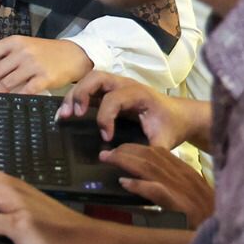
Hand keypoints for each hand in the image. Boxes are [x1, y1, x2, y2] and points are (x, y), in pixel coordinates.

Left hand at [0, 36, 91, 93]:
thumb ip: (8, 54)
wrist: (72, 55)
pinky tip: (11, 102)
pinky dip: (14, 98)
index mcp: (14, 42)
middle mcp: (21, 52)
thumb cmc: (46, 52)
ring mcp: (32, 65)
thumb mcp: (25, 45)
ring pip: (5, 84)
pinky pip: (24, 91)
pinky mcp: (44, 78)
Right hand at [57, 71, 203, 149]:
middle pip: (96, 78)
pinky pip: (90, 89)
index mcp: (139, 94)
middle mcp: (125, 85)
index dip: (106, 117)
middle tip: (71, 115)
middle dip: (81, 94)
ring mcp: (117, 86)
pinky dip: (77, 98)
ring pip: (90, 80)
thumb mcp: (164, 142)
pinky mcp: (111, 92)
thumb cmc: (171, 126)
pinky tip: (68, 114)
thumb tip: (126, 164)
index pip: (114, 98)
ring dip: (74, 95)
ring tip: (63, 115)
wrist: (179, 116)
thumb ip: (147, 152)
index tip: (107, 138)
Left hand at [99, 145, 214, 227]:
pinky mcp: (181, 206)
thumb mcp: (196, 200)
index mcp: (189, 174)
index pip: (160, 153)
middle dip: (127, 151)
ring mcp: (183, 191)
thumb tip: (153, 183)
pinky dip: (139, 185)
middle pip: (151, 156)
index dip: (137, 148)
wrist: (228, 237)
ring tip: (108, 159)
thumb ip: (178, 189)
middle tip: (107, 153)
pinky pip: (156, 190)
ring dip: (126, 162)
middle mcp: (185, 178)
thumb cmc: (211, 222)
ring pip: (150, 168)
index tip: (121, 148)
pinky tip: (124, 182)